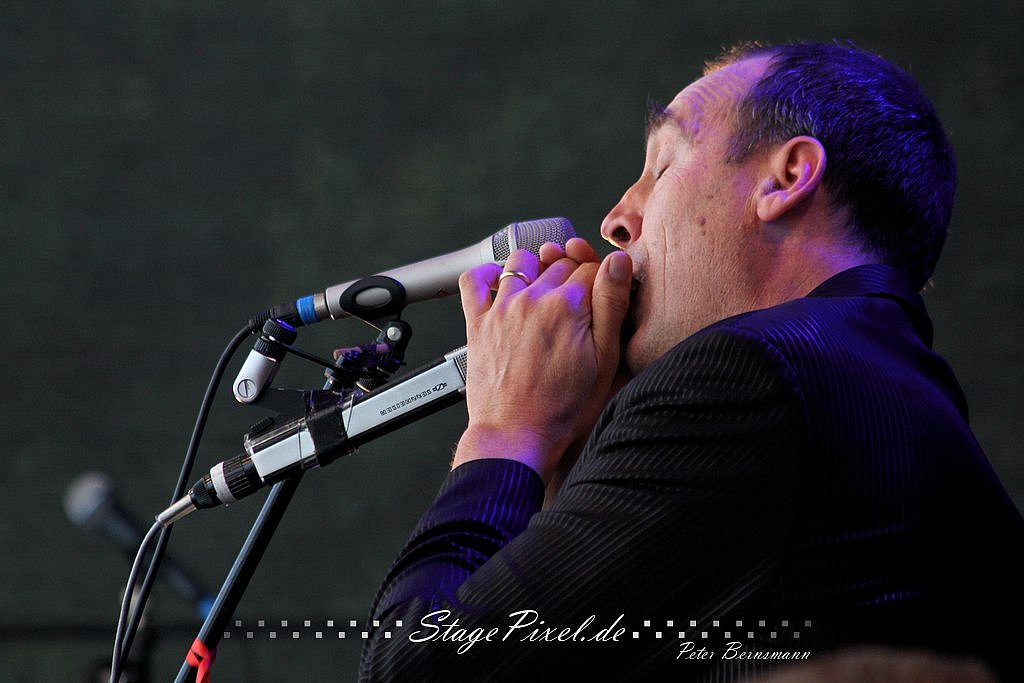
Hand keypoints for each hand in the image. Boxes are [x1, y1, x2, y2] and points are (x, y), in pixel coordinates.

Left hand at [452, 237, 632, 482]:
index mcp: (568, 306)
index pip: (592, 267)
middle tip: (578, 303)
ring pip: (522, 261)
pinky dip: (487, 274)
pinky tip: (500, 282)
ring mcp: (502, 308)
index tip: (601, 297)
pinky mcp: (478, 322)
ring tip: (544, 290)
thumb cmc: (562, 408)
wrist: (517, 435)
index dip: (601, 280)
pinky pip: (474, 280)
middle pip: (560, 263)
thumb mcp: (604, 359)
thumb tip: (618, 263)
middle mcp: (533, 299)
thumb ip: (612, 304)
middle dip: (573, 274)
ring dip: (536, 267)